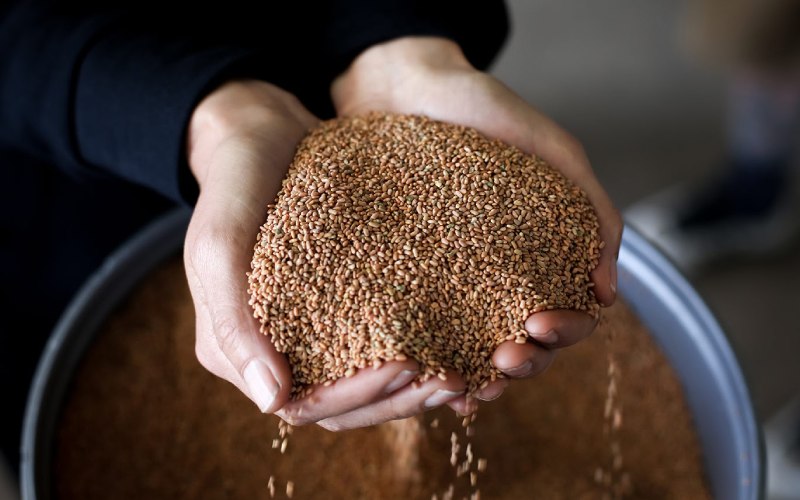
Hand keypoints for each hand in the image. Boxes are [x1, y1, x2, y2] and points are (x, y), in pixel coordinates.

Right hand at [184, 80, 467, 428]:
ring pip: (364, 387)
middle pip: (341, 408)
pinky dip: (415, 353)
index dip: (354, 398)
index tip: (407, 366)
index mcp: (236, 351)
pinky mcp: (339, 309)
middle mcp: (274, 353)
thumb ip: (232, 322)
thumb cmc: (234, 184)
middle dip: (398, 401)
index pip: (300, 405)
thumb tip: (271, 403)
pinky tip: (455, 346)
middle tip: (452, 380)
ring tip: (463, 373)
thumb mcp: (219, 245)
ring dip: (413, 388)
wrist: (263, 136)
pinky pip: (377, 346)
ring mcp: (308, 334)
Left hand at [327, 37, 622, 423]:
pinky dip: (438, 363)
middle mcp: (502, 276)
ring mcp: (456, 280)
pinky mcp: (411, 277)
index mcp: (544, 255)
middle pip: (527, 342)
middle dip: (526, 362)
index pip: (569, 312)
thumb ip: (595, 215)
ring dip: (483, 376)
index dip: (566, 331)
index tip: (543, 325)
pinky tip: (436, 384)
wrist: (407, 87)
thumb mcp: (556, 154)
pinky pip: (427, 329)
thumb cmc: (488, 113)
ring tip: (469, 386)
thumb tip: (608, 294)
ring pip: (479, 348)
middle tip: (506, 360)